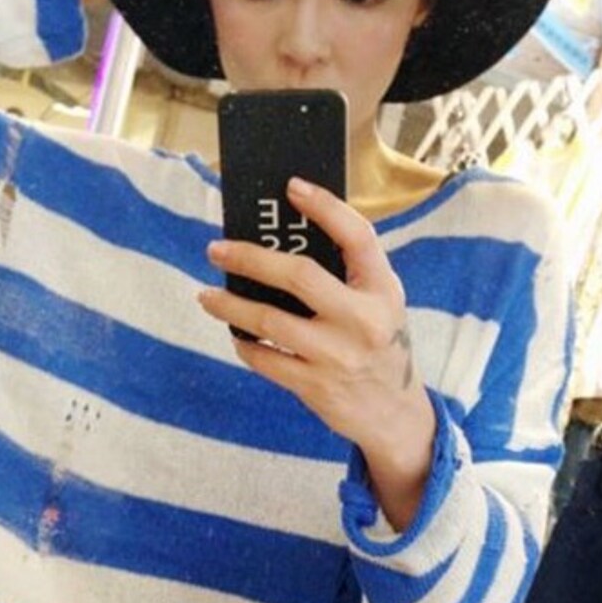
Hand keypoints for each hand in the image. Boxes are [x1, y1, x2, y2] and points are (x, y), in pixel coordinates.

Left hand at [199, 177, 435, 529]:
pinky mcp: (315, 386)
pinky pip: (265, 359)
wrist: (394, 414)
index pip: (357, 236)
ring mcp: (337, 356)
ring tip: (206, 296)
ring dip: (230, 306)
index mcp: (383, 291)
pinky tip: (237, 335)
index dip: (325, 207)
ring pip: (268, 321)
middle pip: (298, 276)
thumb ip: (351, 273)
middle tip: (216, 250)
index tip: (291, 188)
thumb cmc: (380, 345)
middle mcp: (362, 321)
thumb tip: (285, 239)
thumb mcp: (382, 303)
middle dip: (249, 259)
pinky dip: (245, 344)